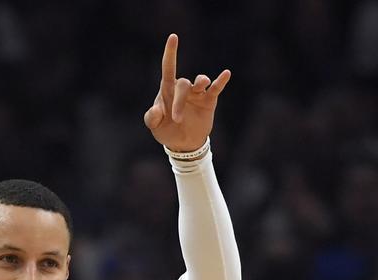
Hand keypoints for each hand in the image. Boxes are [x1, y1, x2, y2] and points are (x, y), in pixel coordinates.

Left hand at [143, 34, 230, 152]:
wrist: (183, 143)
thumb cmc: (166, 131)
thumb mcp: (155, 127)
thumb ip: (152, 118)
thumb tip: (156, 111)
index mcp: (167, 90)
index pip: (168, 68)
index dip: (170, 53)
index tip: (173, 37)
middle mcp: (183, 89)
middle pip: (183, 84)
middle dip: (179, 101)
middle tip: (176, 120)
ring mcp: (197, 93)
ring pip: (200, 82)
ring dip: (201, 82)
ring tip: (203, 84)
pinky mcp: (209, 101)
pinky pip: (216, 89)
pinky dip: (221, 81)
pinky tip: (226, 73)